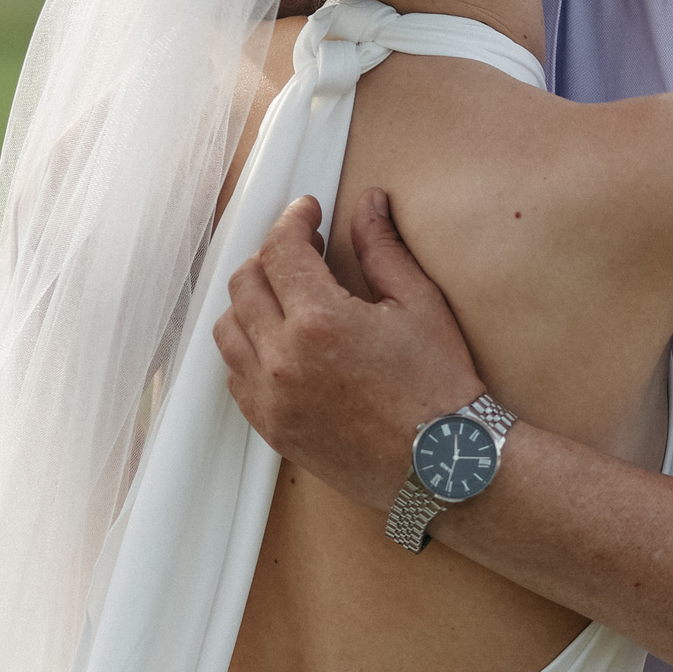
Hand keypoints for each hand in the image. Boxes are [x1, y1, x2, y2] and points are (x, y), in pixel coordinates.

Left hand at [215, 192, 487, 511]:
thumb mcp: (420, 306)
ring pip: (228, 331)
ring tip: (283, 298)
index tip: (307, 214)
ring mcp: (272, 398)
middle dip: (270, 257)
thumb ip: (384, 250)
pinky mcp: (272, 429)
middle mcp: (283, 358)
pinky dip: (248, 352)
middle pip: (245, 284)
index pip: (282, 250)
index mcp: (320, 320)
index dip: (293, 221)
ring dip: (250, 304)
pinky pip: (236, 377)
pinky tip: (279, 345)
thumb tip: (369, 206)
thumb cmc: (440, 390)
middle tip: (299, 252)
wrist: (444, 465)